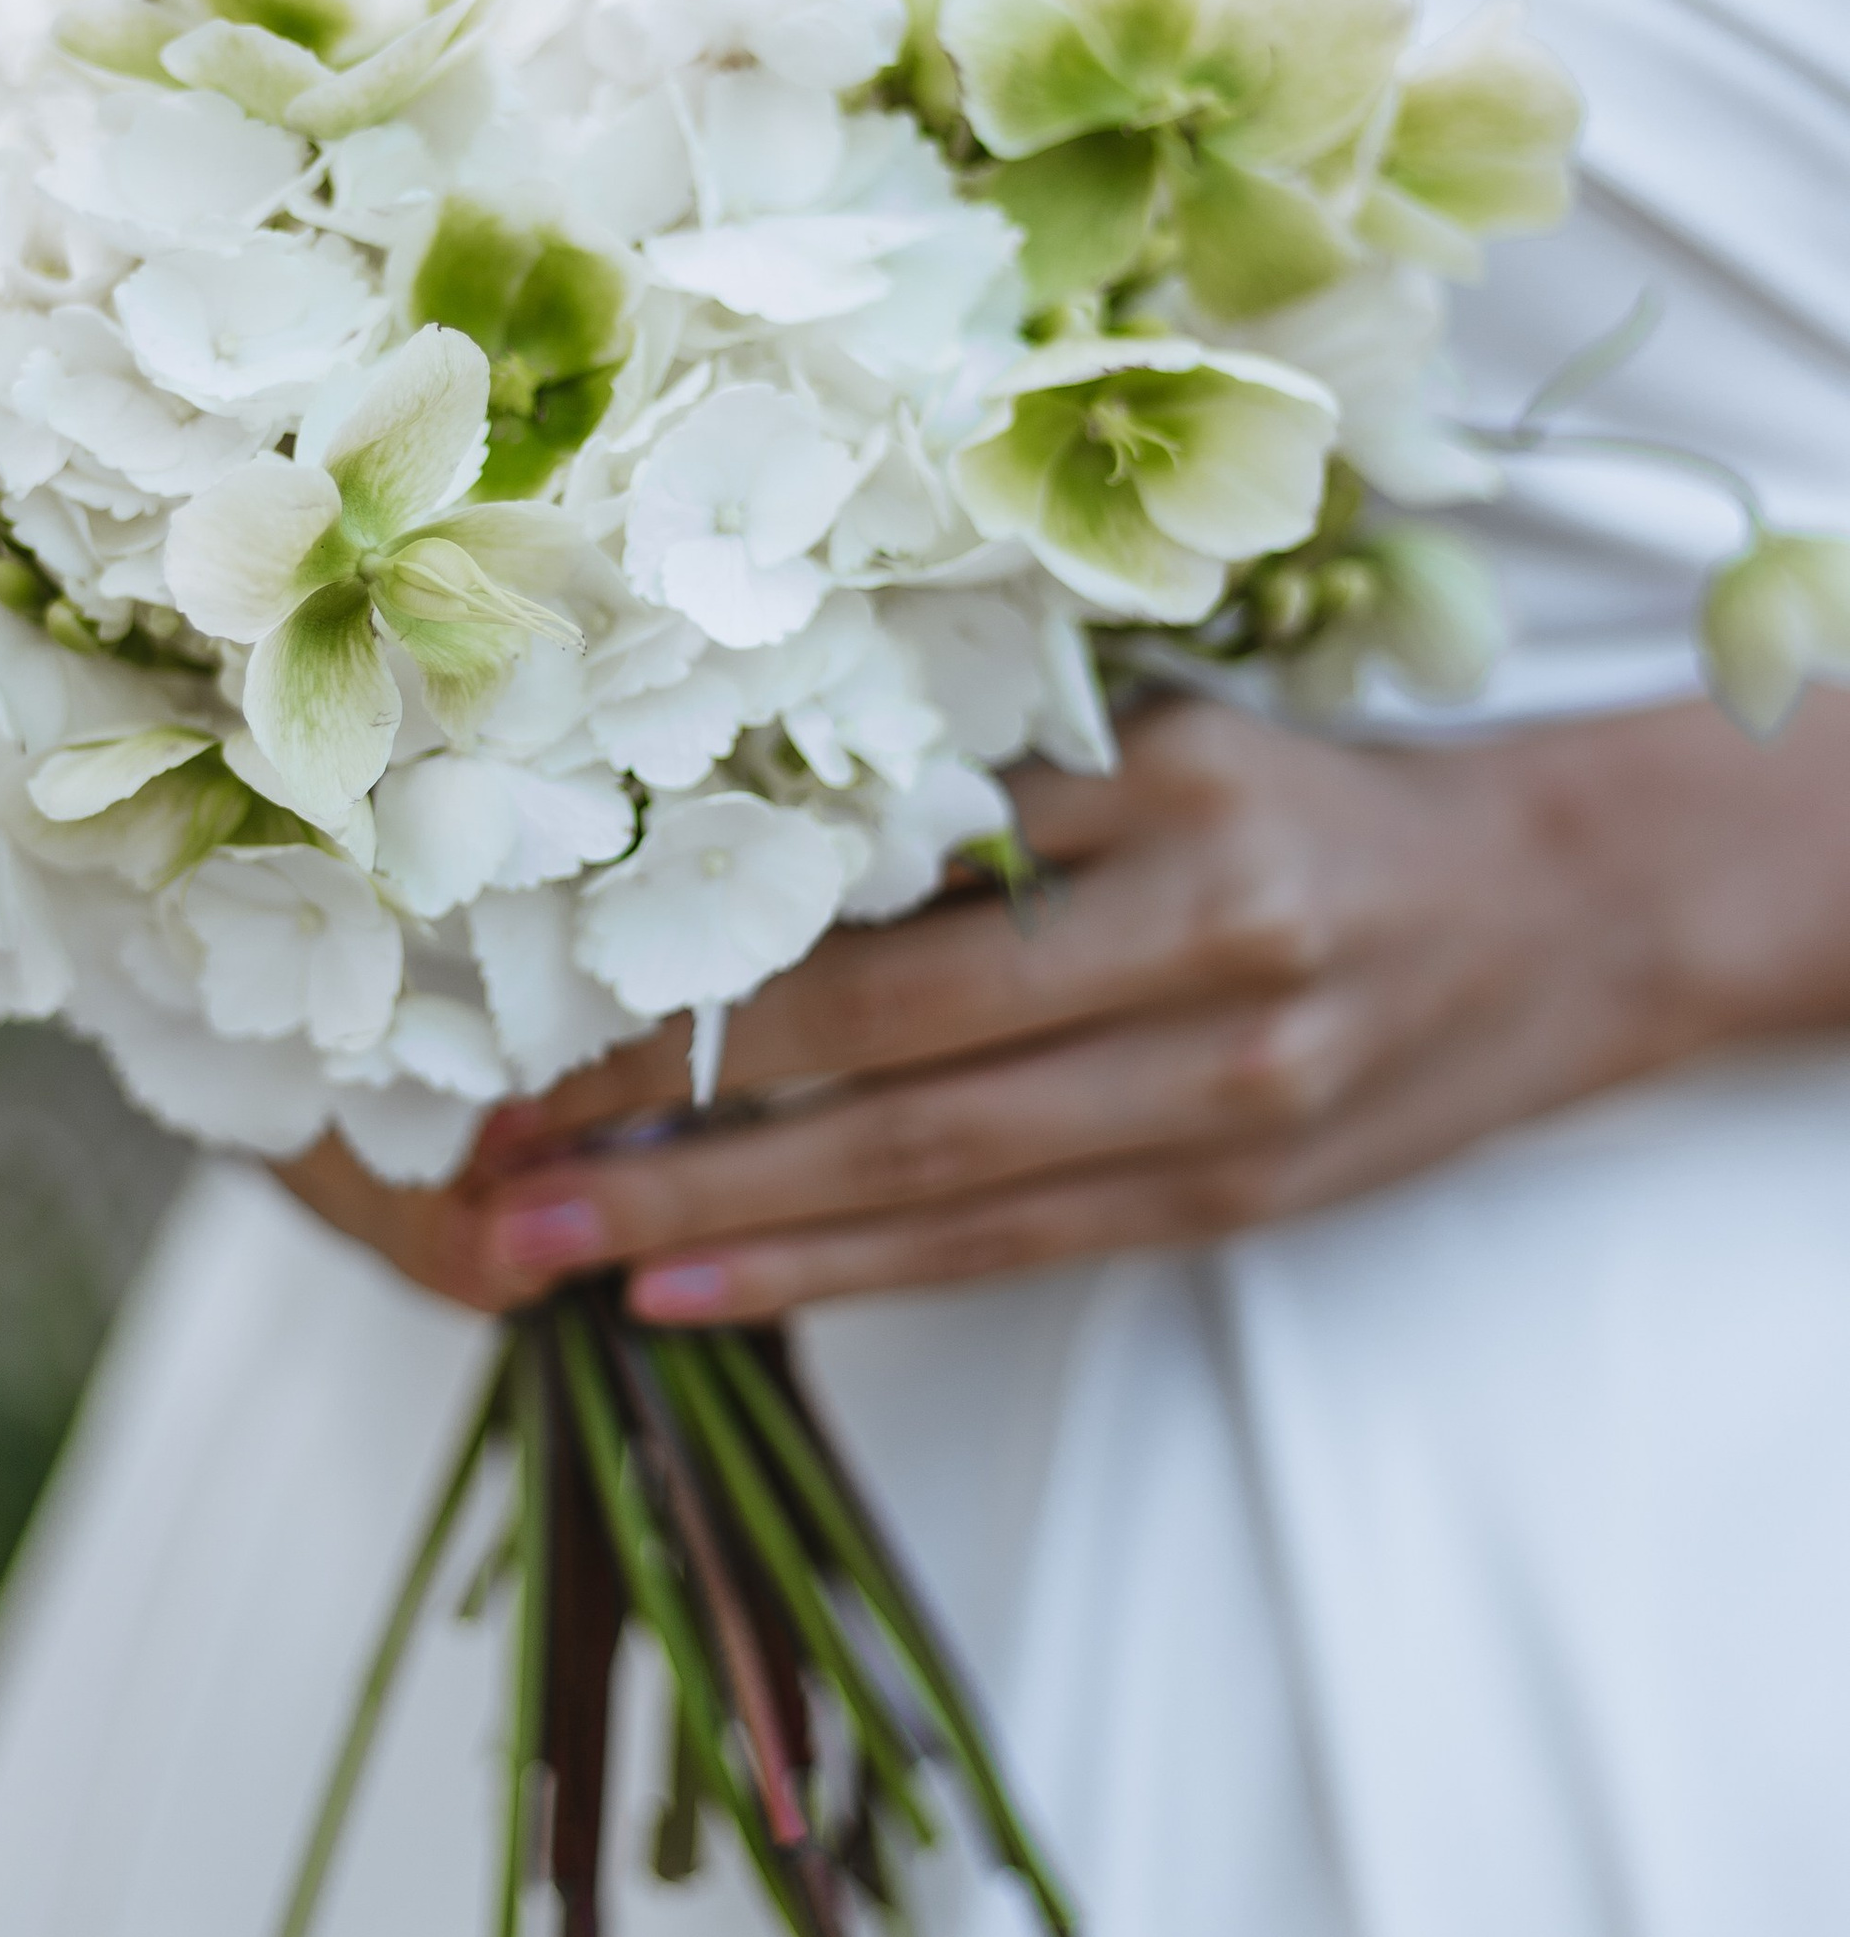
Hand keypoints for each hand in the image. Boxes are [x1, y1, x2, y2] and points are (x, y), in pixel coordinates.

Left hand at [276, 693, 1849, 1320]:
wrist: (1542, 921)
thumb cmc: (1312, 805)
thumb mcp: (1163, 743)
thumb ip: (981, 793)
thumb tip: (731, 843)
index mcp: (1172, 817)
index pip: (895, 901)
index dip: (708, 973)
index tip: (539, 1009)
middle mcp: (1202, 969)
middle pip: (891, 1065)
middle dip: (675, 1127)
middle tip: (498, 1174)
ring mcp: (1216, 1110)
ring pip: (931, 1187)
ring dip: (726, 1227)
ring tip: (555, 1260)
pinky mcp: (1218, 1205)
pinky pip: (1001, 1253)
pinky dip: (842, 1276)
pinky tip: (704, 1296)